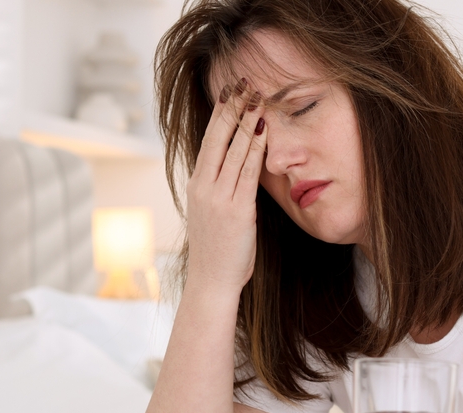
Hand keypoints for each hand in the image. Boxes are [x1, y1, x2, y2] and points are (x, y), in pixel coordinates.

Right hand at [185, 78, 267, 292]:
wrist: (211, 281)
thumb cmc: (217, 251)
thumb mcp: (213, 213)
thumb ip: (221, 190)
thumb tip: (235, 170)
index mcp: (196, 185)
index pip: (209, 140)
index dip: (220, 113)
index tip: (230, 92)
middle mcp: (204, 186)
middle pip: (218, 137)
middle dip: (233, 107)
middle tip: (244, 82)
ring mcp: (219, 197)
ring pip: (235, 149)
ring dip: (248, 120)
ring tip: (259, 96)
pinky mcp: (237, 210)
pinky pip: (248, 171)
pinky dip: (257, 147)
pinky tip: (265, 129)